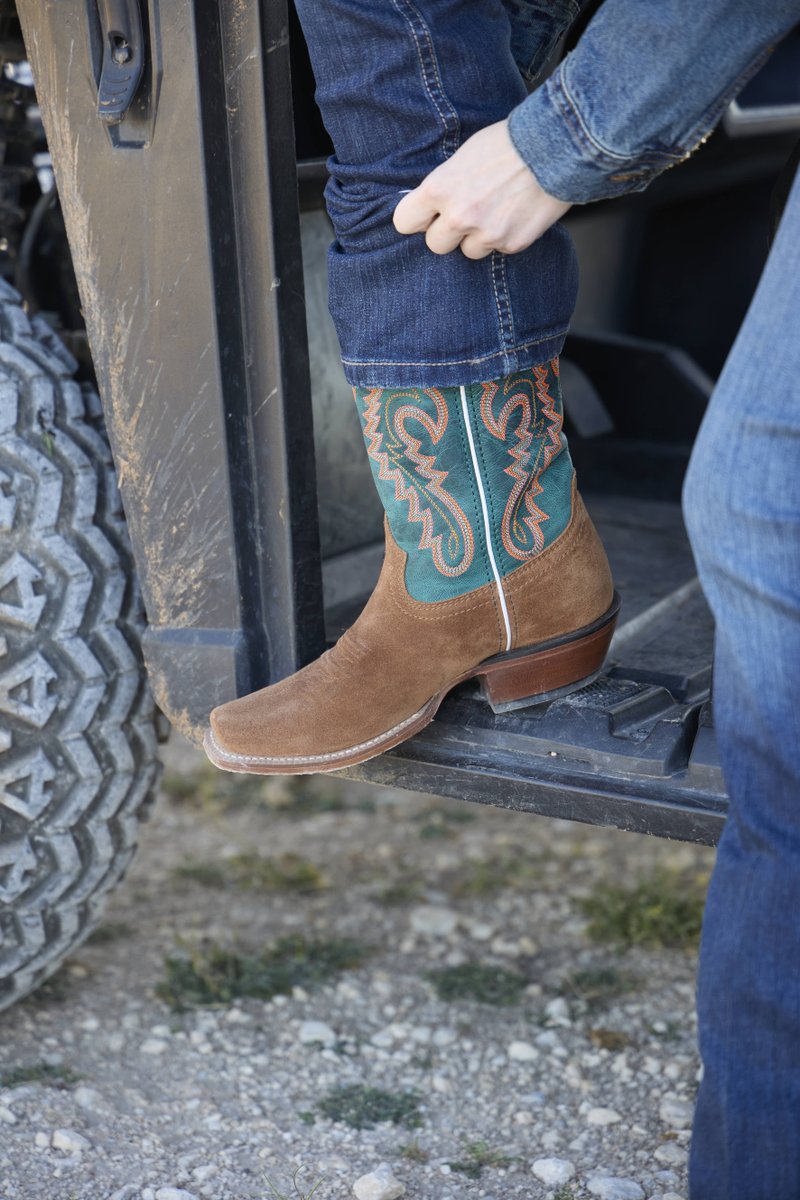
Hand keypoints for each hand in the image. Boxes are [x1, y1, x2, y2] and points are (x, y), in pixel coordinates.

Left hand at [393, 120, 570, 258]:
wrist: (555, 147)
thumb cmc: (507, 143)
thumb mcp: (463, 156)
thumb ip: (444, 185)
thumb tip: (431, 207)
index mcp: (439, 189)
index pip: (405, 222)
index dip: (416, 219)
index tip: (424, 217)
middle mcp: (459, 216)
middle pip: (435, 245)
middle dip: (447, 232)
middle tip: (464, 215)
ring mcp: (486, 234)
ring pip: (468, 252)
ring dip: (477, 238)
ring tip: (496, 211)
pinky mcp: (511, 244)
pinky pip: (498, 250)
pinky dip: (505, 236)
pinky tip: (516, 213)